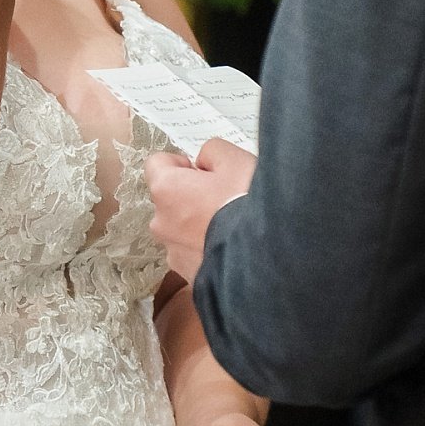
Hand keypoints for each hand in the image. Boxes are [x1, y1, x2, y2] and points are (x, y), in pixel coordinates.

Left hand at [145, 138, 255, 282]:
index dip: (182, 163)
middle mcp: (161, 222)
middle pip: (170, 199)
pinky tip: (231, 246)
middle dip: (191, 195)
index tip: (205, 171)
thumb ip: (213, 151)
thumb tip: (204, 162)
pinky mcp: (188, 274)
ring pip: (181, 229)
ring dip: (198, 225)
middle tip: (225, 198)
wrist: (267, 259)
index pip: (157, 163)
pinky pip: (193, 253)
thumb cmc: (249, 207)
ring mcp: (173, 252)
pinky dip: (206, 248)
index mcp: (166, 189)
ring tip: (231, 226)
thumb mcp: (237, 161)